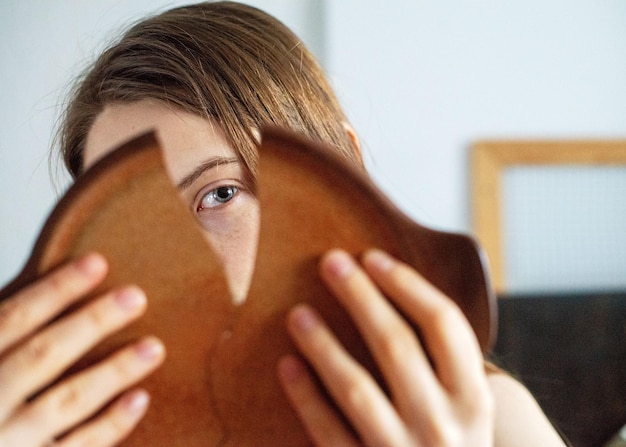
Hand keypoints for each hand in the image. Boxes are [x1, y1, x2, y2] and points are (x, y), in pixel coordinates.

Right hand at [0, 253, 164, 446]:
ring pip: (67, 401)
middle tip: (137, 297)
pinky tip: (140, 399)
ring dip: (114, 371)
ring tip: (154, 347)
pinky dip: (110, 425)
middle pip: (44, 355)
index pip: (14, 319)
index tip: (98, 262)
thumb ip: (10, 340)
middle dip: (92, 323)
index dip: (56, 289)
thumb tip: (45, 301)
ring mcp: (11, 442)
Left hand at [278, 249, 493, 445]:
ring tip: (297, 314)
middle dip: (361, 297)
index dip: (406, 284)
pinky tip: (287, 365)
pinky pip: (329, 433)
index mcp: (473, 398)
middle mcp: (443, 424)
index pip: (443, 323)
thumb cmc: (451, 444)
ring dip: (324, 346)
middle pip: (397, 344)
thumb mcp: (466, 408)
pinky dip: (307, 398)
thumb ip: (446, 363)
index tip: (372, 257)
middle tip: (330, 262)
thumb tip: (399, 293)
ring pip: (357, 389)